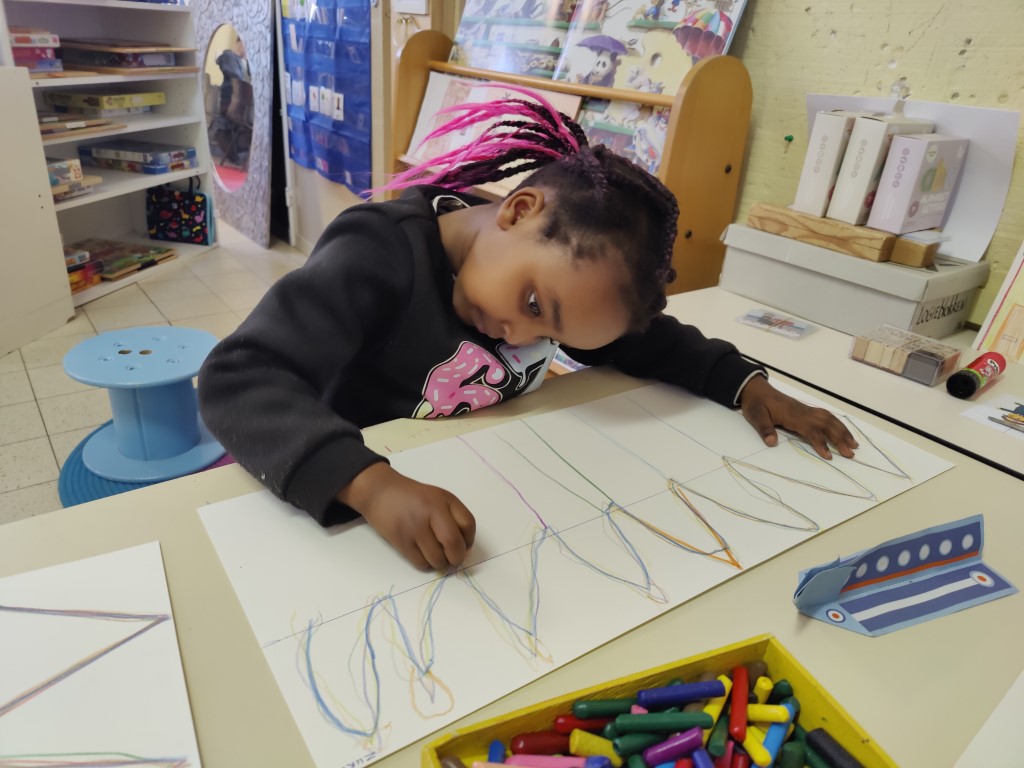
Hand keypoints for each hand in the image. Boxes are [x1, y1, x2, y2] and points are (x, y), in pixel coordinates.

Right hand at [338, 462, 475, 570]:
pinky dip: (426, 564)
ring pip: (437, 559)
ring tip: (435, 554)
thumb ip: (454, 518)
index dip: (469, 540)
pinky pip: (421, 563)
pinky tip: (422, 554)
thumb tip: (464, 549)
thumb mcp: (438, 498)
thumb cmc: (414, 497)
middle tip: (453, 558)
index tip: (463, 544)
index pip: (468, 524)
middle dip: (457, 557)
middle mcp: (431, 512)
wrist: (380, 492)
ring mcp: (414, 527)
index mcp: (445, 499)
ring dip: (440, 563)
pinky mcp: (401, 541)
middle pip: (453, 544)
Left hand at [739, 375, 857, 459]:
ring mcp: (806, 410)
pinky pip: (825, 416)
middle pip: (826, 425)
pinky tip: (842, 430)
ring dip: (843, 431)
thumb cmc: (756, 404)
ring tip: (854, 444)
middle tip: (851, 453)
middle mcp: (803, 412)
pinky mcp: (805, 410)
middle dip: (840, 439)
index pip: (811, 430)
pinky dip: (837, 423)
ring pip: (829, 419)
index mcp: (792, 415)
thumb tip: (771, 442)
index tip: (829, 456)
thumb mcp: (756, 416)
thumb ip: (764, 429)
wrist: (756, 390)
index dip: (821, 443)